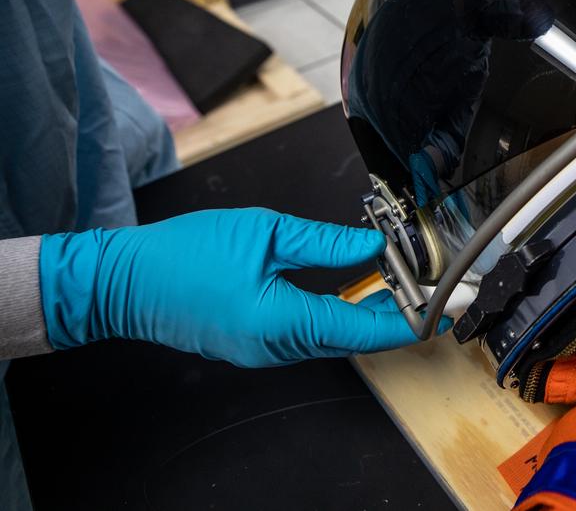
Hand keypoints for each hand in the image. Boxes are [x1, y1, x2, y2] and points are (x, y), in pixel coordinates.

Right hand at [39, 208, 418, 366]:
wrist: (122, 281)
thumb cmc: (183, 256)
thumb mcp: (264, 234)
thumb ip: (325, 242)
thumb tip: (372, 244)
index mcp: (281, 323)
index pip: (364, 329)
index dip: (410, 319)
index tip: (442, 309)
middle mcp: (276, 347)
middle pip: (354, 337)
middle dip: (396, 313)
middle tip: (428, 287)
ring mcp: (263, 351)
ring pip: (334, 336)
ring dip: (368, 313)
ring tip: (399, 283)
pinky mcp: (254, 344)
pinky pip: (310, 333)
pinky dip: (339, 314)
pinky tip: (355, 291)